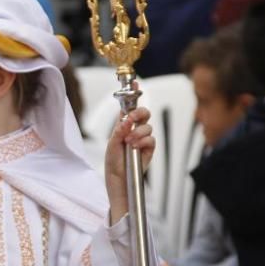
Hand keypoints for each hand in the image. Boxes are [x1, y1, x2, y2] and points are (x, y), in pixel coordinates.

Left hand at [104, 106, 155, 220]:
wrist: (119, 181)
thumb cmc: (113, 164)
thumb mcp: (111, 145)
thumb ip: (119, 130)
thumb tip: (127, 119)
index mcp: (123, 127)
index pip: (128, 108)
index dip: (133, 95)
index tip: (135, 84)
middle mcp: (134, 131)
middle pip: (144, 114)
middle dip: (139, 113)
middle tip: (132, 118)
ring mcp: (143, 140)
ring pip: (148, 126)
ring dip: (139, 132)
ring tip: (129, 142)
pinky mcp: (149, 150)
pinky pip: (152, 140)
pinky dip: (144, 141)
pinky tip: (136, 147)